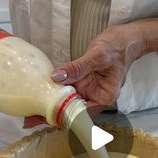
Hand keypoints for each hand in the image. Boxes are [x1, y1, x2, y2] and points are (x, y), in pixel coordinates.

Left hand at [24, 23, 146, 126]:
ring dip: (51, 106)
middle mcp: (96, 97)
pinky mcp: (82, 82)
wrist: (125, 38)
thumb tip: (56, 77)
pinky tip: (40, 95)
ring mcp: (88, 90)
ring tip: (31, 112)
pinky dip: (55, 93)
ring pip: (68, 102)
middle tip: (32, 119)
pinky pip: (67, 90)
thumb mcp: (97, 56)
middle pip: (73, 111)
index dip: (64, 117)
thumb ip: (77, 68)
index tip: (47, 119)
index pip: (83, 113)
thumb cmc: (118, 47)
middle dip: (54, 115)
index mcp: (104, 96)